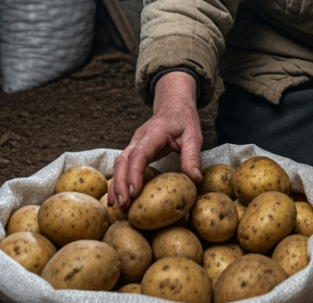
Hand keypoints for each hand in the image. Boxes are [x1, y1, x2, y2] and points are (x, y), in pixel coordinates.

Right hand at [108, 71, 202, 208]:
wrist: (173, 107)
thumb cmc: (184, 120)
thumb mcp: (194, 135)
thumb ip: (193, 156)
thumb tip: (196, 179)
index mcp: (154, 133)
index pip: (139, 153)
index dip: (135, 173)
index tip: (134, 191)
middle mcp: (139, 138)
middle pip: (124, 160)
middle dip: (121, 183)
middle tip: (123, 204)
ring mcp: (134, 144)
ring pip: (120, 164)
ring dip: (116, 184)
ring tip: (116, 206)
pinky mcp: (134, 151)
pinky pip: (123, 166)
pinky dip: (118, 181)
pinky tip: (117, 197)